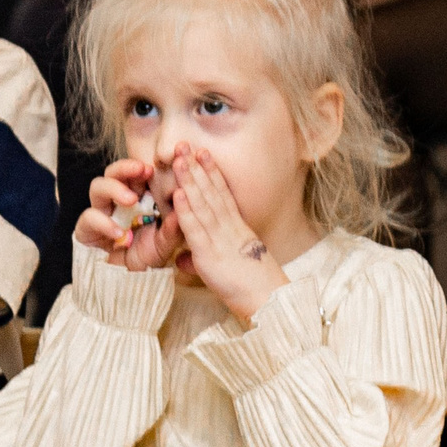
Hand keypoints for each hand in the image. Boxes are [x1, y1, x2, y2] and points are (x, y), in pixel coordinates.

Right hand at [74, 158, 185, 269]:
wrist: (129, 281)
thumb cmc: (148, 255)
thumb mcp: (166, 242)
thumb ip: (174, 227)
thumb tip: (185, 207)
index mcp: (138, 196)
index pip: (137, 173)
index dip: (145, 166)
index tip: (159, 165)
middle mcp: (116, 200)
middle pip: (114, 172)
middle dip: (126, 167)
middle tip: (142, 170)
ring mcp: (100, 211)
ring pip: (97, 186)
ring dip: (114, 189)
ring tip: (131, 200)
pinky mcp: (86, 228)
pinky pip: (89, 217)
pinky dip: (104, 223)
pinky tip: (119, 233)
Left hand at [167, 148, 289, 321]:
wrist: (268, 301)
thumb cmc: (252, 289)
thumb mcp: (226, 270)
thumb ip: (200, 261)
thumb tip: (181, 260)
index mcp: (237, 230)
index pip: (223, 195)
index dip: (212, 173)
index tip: (204, 153)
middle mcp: (229, 229)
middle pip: (211, 193)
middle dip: (197, 168)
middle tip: (185, 145)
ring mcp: (220, 239)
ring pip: (202, 205)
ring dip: (189, 181)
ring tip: (179, 160)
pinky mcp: (210, 255)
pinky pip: (196, 229)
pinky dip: (186, 210)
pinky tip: (178, 194)